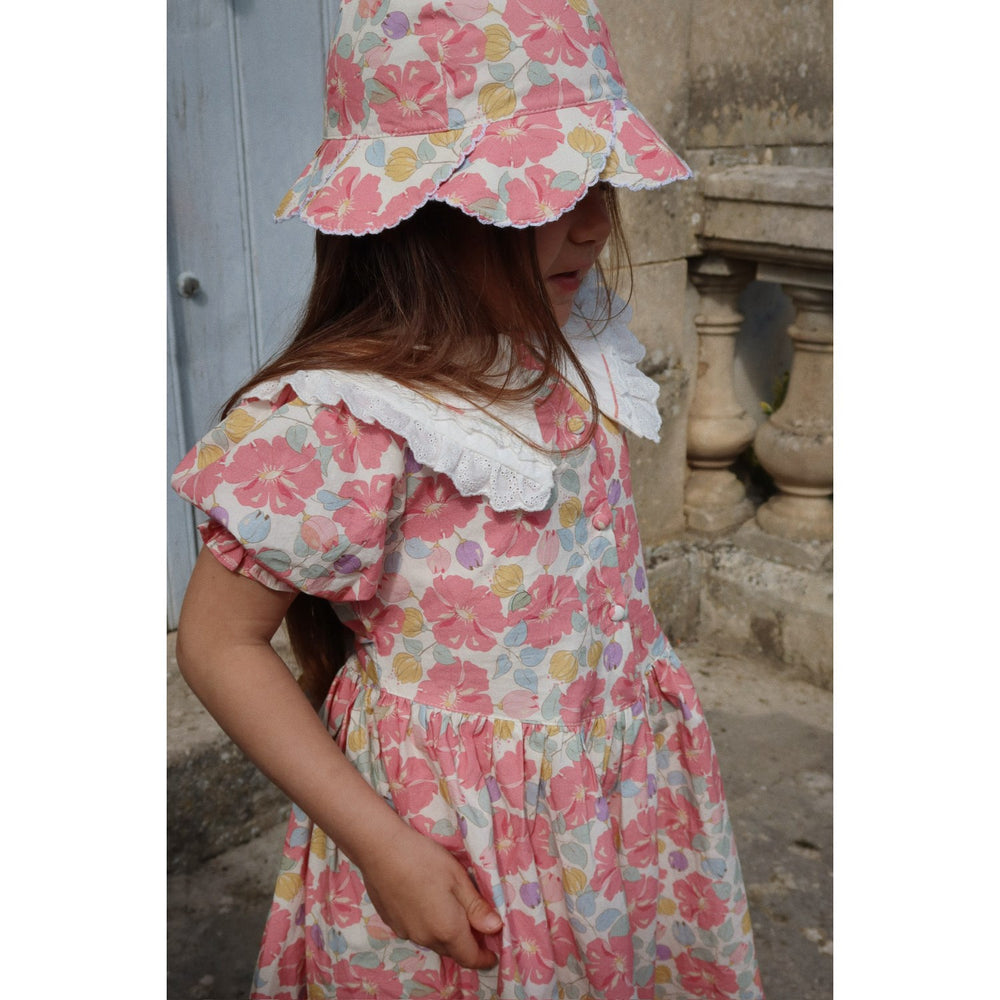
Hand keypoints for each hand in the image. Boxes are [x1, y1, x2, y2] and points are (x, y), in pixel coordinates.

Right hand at [358, 822, 502, 969]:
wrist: (381, 850)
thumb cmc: (425, 860)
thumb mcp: (458, 878)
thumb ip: (476, 907)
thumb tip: (495, 928)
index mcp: (447, 929)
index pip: (470, 958)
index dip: (483, 959)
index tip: (492, 955)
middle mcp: (426, 938)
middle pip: (452, 951)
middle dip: (466, 945)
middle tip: (477, 928)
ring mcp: (406, 932)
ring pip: (433, 941)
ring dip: (446, 935)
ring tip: (452, 913)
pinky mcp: (392, 923)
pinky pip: (417, 932)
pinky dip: (428, 926)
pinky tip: (427, 904)